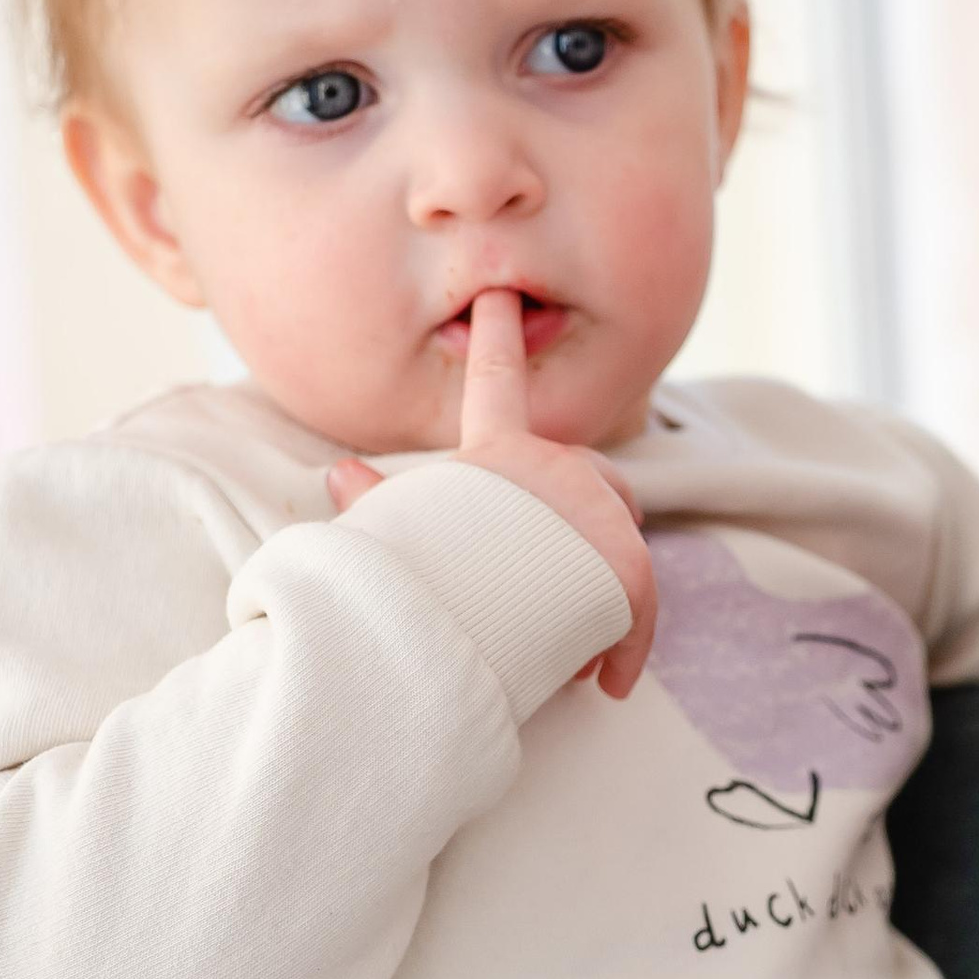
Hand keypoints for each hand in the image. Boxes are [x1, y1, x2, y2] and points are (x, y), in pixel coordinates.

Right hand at [327, 288, 656, 695]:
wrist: (457, 619)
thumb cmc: (415, 581)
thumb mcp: (397, 535)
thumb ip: (379, 505)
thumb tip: (339, 473)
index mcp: (495, 454)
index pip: (492, 380)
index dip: (494, 336)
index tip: (500, 297)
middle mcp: (554, 466)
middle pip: (597, 477)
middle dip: (596, 522)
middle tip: (573, 578)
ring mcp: (597, 509)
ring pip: (622, 542)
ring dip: (605, 591)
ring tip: (571, 649)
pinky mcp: (629, 560)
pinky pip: (639, 604)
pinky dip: (626, 645)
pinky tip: (605, 681)